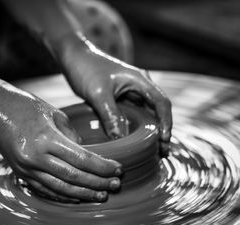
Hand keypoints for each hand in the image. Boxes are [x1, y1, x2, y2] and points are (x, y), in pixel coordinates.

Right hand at [0, 76, 121, 202]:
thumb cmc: (25, 105)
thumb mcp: (54, 113)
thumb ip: (72, 136)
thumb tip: (87, 154)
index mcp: (46, 139)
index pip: (82, 159)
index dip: (103, 167)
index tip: (118, 169)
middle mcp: (35, 157)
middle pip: (74, 177)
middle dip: (98, 183)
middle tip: (116, 185)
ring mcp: (26, 168)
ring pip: (61, 188)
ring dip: (84, 194)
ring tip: (102, 195)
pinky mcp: (20, 173)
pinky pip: (45, 189)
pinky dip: (63, 195)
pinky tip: (78, 197)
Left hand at [59, 35, 171, 154]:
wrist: (73, 57)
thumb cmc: (86, 68)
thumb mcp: (98, 94)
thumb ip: (111, 116)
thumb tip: (121, 140)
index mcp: (140, 80)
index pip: (162, 103)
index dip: (166, 122)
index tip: (164, 139)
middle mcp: (140, 86)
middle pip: (158, 111)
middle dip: (162, 131)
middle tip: (163, 152)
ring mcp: (131, 92)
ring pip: (147, 114)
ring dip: (151, 131)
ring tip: (155, 152)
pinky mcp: (121, 98)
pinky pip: (133, 115)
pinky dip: (137, 128)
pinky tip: (136, 141)